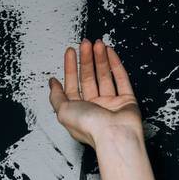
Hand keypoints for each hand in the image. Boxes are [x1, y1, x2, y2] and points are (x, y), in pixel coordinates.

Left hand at [48, 37, 142, 151]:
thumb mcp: (63, 111)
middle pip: (88, 78)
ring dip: (100, 59)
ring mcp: (110, 104)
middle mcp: (93, 108)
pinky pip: (121, 79)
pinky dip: (115, 65)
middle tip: (85, 43)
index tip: (70, 51)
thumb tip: (52, 83)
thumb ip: (56, 96)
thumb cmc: (89, 127)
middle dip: (86, 60)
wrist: (114, 136)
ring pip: (104, 76)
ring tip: (97, 44)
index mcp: (78, 112)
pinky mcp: (126, 101)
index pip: (72, 85)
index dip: (70, 68)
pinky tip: (109, 52)